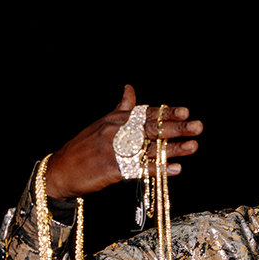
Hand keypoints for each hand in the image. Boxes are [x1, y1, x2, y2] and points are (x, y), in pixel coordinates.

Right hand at [44, 85, 201, 200]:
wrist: (60, 171)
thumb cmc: (83, 148)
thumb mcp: (101, 123)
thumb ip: (121, 108)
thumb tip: (130, 88)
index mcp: (115, 119)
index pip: (145, 113)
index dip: (166, 112)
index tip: (185, 111)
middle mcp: (117, 132)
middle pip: (152, 128)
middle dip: (177, 127)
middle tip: (198, 126)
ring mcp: (115, 150)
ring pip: (150, 148)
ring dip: (173, 148)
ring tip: (193, 146)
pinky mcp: (114, 169)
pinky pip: (141, 169)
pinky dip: (158, 169)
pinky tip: (175, 169)